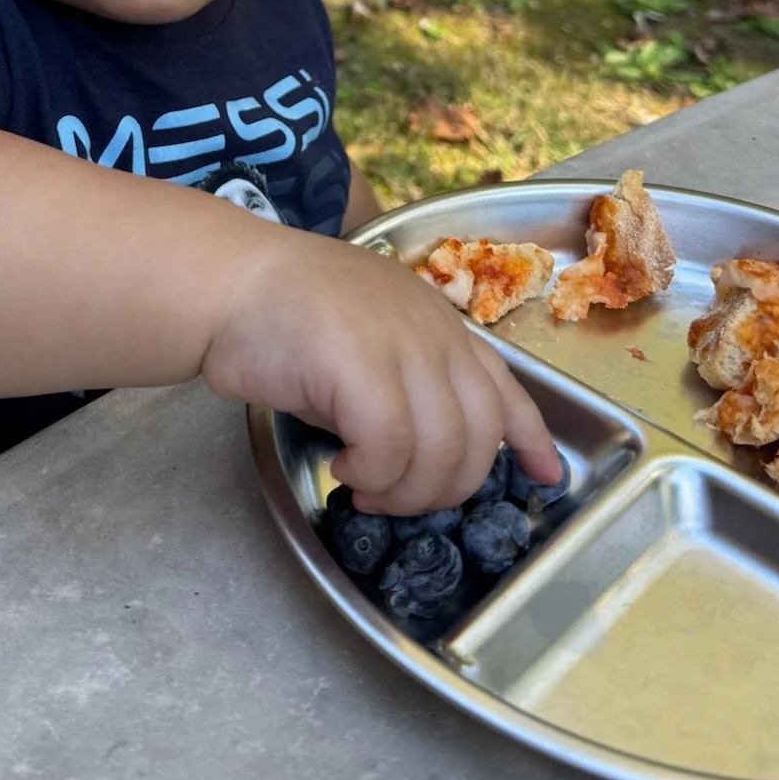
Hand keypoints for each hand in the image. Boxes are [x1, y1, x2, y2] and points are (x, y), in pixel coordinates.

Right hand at [203, 232, 559, 512]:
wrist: (228, 282)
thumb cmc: (282, 313)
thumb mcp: (365, 343)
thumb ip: (404, 382)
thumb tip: (424, 451)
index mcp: (438, 322)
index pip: (504, 385)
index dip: (532, 436)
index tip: (550, 476)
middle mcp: (432, 330)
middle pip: (479, 434)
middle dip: (447, 487)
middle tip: (396, 498)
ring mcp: (401, 343)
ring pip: (441, 448)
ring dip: (405, 490)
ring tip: (364, 488)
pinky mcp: (363, 365)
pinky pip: (390, 446)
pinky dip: (370, 473)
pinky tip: (343, 468)